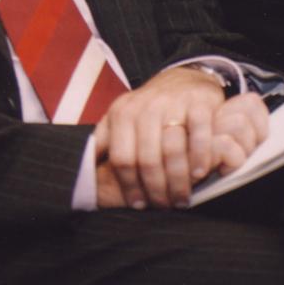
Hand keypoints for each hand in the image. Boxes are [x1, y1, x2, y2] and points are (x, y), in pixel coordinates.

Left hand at [94, 67, 268, 209]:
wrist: (185, 78)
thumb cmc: (150, 108)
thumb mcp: (122, 117)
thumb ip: (104, 140)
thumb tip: (83, 168)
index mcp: (122, 114)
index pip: (122, 158)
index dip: (129, 186)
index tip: (138, 205)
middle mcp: (146, 107)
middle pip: (147, 159)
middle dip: (156, 189)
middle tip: (164, 206)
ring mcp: (174, 103)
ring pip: (172, 150)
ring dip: (178, 180)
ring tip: (182, 197)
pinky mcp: (200, 103)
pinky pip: (199, 135)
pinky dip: (200, 157)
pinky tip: (200, 173)